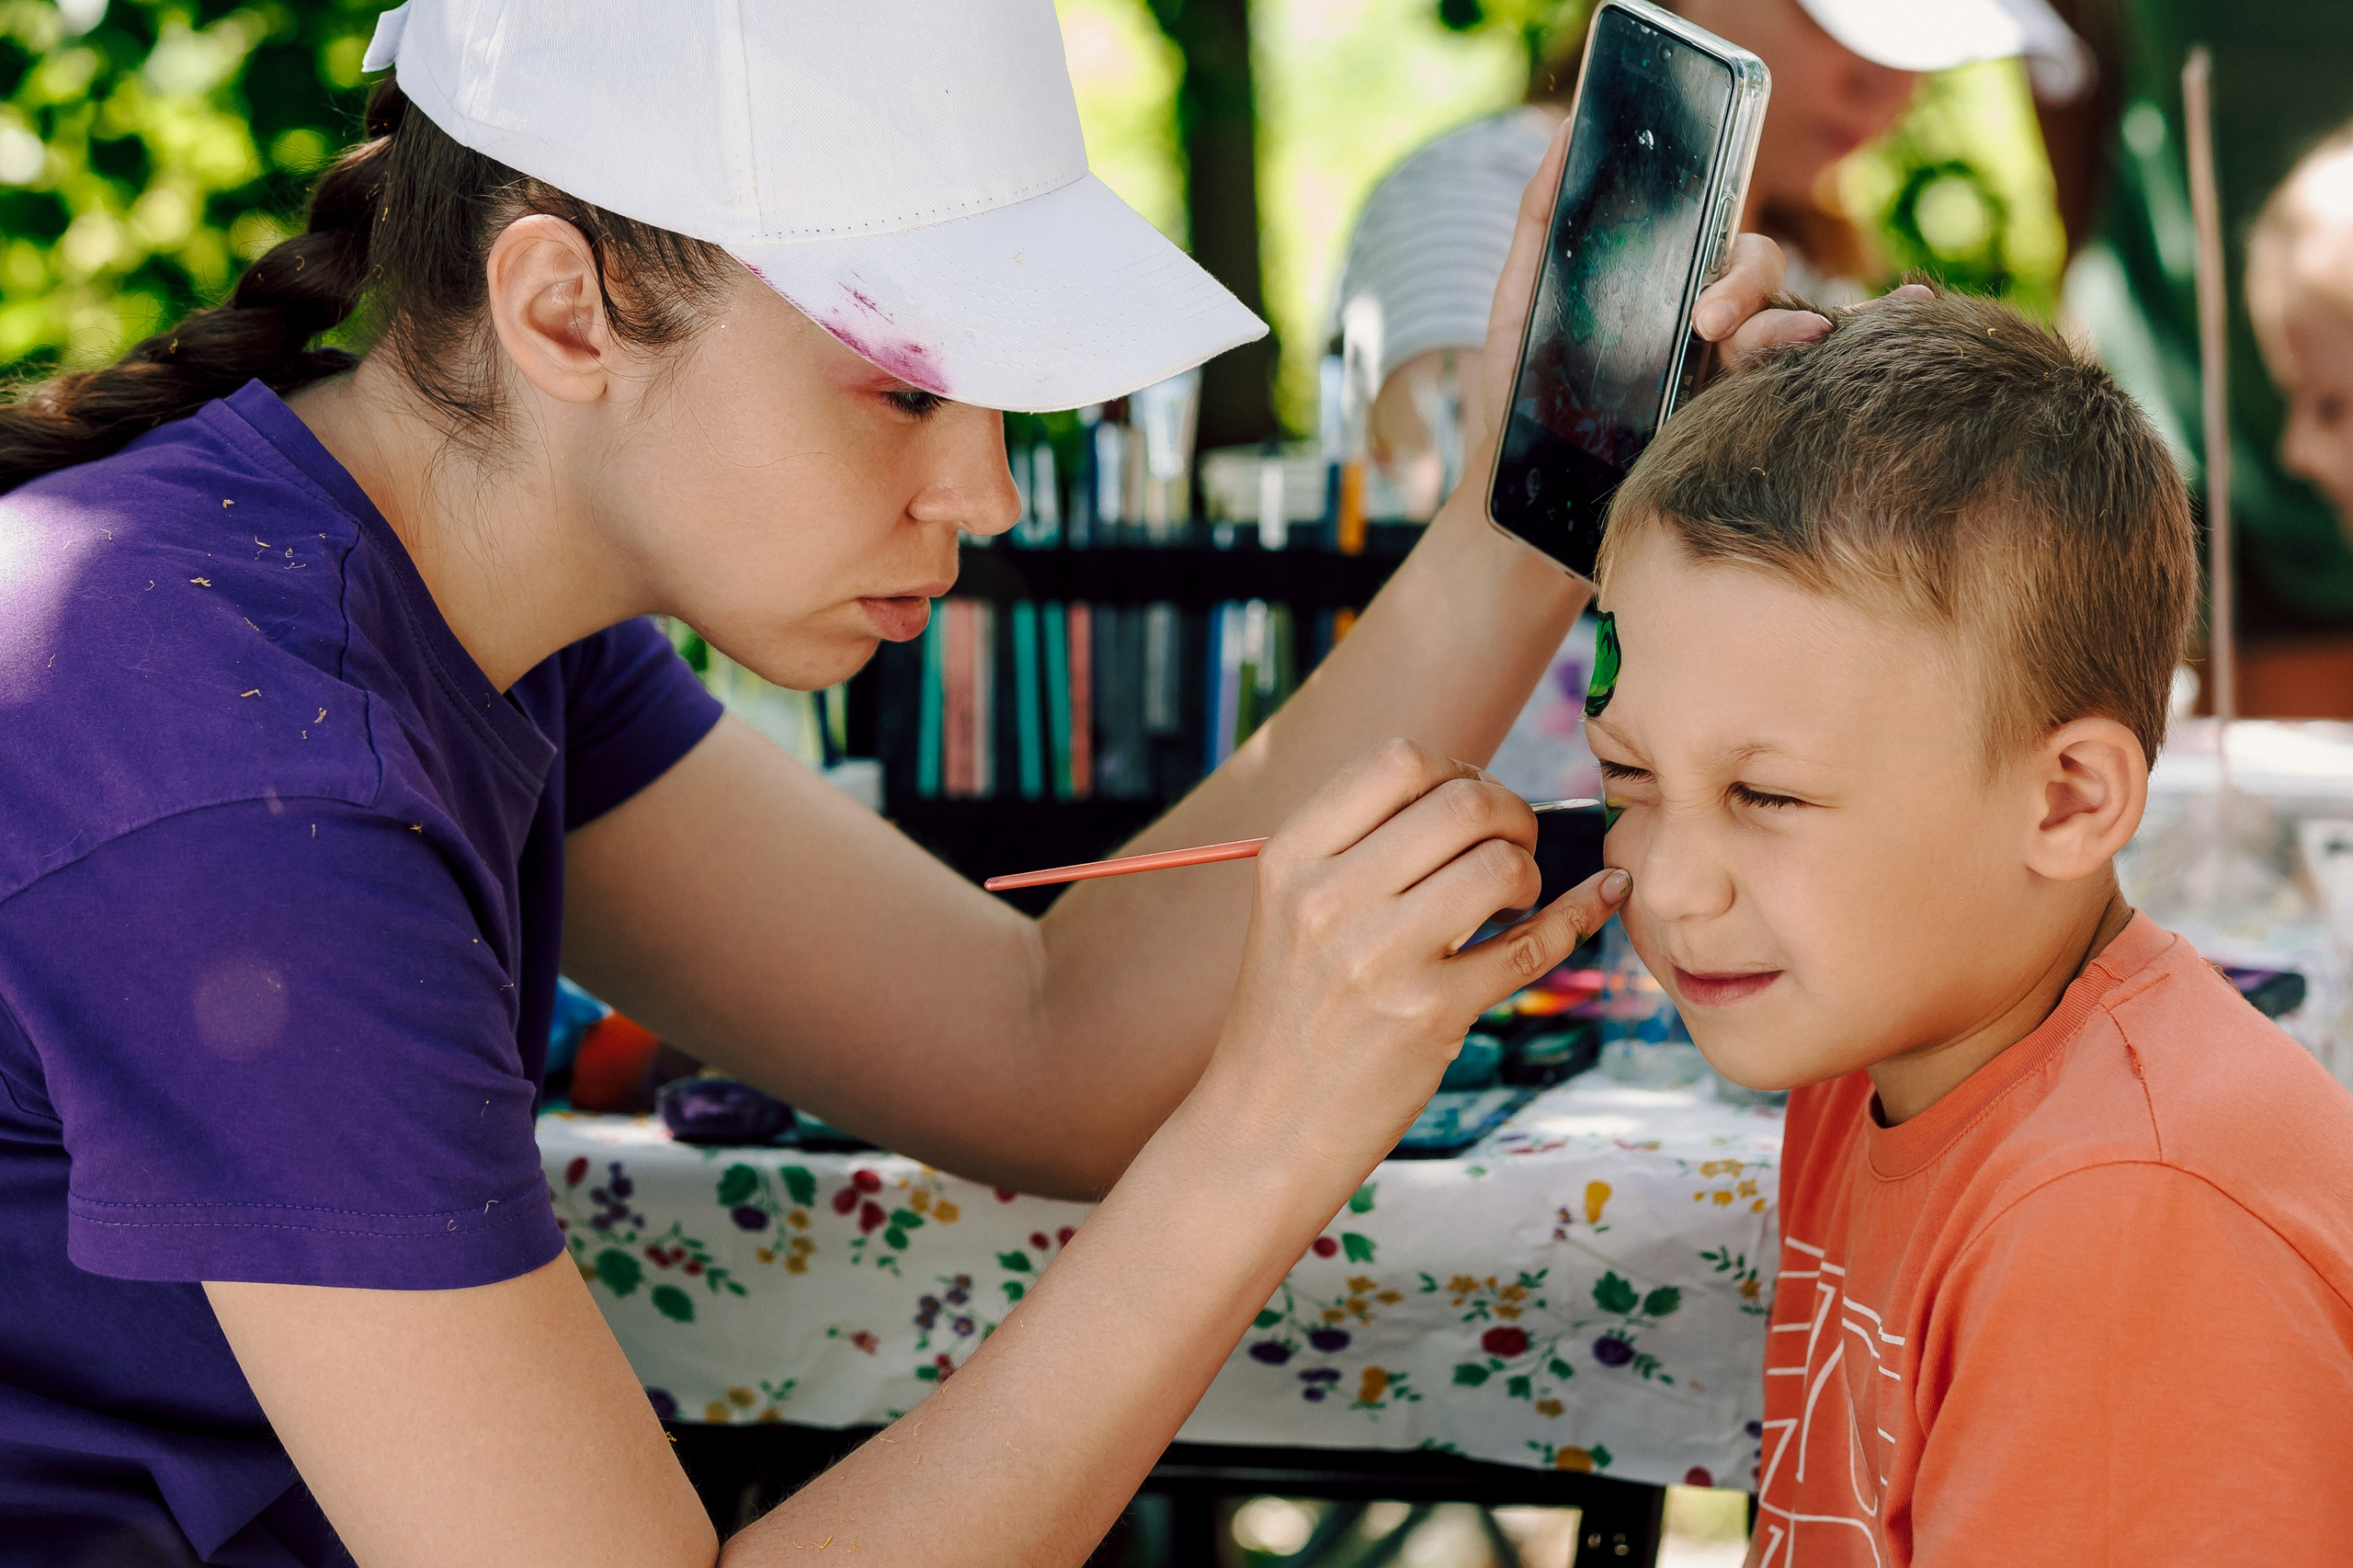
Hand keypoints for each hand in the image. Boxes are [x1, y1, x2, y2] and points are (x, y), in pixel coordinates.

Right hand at [1200, 739, 1629, 1182]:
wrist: (1263, 1123)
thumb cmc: (1291, 1010)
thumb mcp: (1291, 911)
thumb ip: (1359, 848)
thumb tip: (1472, 793)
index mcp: (1291, 858)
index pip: (1398, 762)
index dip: (1457, 769)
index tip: (1471, 803)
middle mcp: (1330, 898)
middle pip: (1463, 802)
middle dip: (1512, 813)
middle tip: (1513, 845)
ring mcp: (1381, 958)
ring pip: (1501, 865)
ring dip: (1529, 871)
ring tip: (1514, 898)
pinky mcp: (1430, 1016)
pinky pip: (1531, 945)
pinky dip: (1579, 913)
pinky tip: (1599, 897)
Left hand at [1469, 114, 1929, 455]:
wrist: (1517, 509)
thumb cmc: (1518, 402)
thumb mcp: (1521, 305)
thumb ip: (1541, 220)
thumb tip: (1565, 132)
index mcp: (1674, 299)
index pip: (1731, 260)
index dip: (1740, 267)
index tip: (1707, 305)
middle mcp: (1713, 340)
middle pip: (1767, 290)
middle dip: (1750, 297)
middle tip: (1709, 326)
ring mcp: (1728, 390)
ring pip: (1790, 342)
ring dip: (1790, 338)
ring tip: (1777, 350)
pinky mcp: (1733, 439)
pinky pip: (1794, 402)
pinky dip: (1821, 382)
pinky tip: (1834, 367)